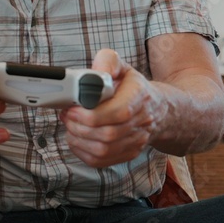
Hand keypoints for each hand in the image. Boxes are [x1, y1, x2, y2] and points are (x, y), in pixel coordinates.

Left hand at [60, 49, 161, 167]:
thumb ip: (107, 62)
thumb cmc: (131, 87)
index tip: (72, 108)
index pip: (119, 112)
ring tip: (70, 125)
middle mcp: (141, 122)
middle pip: (107, 134)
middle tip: (67, 115)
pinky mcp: (127, 153)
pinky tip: (76, 138)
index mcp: (139, 97)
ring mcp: (136, 141)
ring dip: (78, 139)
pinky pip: (101, 161)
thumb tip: (96, 73)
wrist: (156, 108)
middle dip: (79, 126)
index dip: (91, 114)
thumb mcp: (122, 66)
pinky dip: (82, 152)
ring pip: (103, 150)